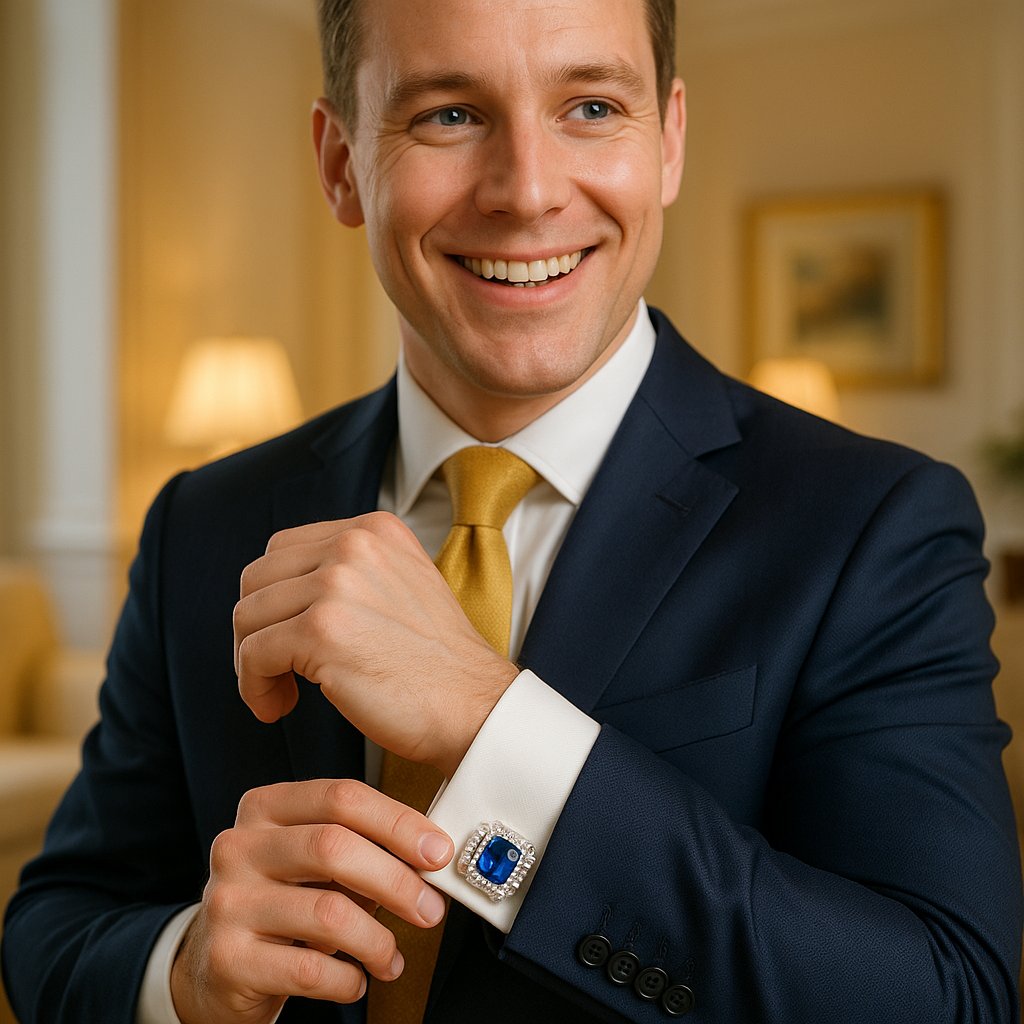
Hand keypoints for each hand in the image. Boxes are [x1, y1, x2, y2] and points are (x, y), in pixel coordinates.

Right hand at [170, 779, 453, 1023]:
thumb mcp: (312, 864)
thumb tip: (430, 855)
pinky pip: (309, 968)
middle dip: (396, 881)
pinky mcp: (226, 958)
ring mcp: (228, 901)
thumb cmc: (282, 903)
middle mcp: (239, 846)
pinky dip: (346, 979)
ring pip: (327, 912)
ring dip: (377, 940)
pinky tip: (355, 980)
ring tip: (392, 958)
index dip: (398, 822)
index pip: (341, 796)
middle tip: (430, 910)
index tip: (438, 851)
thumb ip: (360, 848)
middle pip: (334, 847)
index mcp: (266, 807)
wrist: (215, 966)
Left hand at [233, 513, 518, 775]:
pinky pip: (253, 655)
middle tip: (278, 669)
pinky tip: (278, 707)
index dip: (273, 599)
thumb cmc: (436, 663)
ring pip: (247, 616)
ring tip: (282, 692)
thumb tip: (284, 588)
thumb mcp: (401, 584)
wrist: (474, 706)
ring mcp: (336, 584)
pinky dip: (255, 688)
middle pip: (257, 579)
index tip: (287, 638)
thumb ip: (351, 570)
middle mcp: (354, 544)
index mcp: (373, 529)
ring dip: (252, 662)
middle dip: (256, 628)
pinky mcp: (322, 630)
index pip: (282, 549)